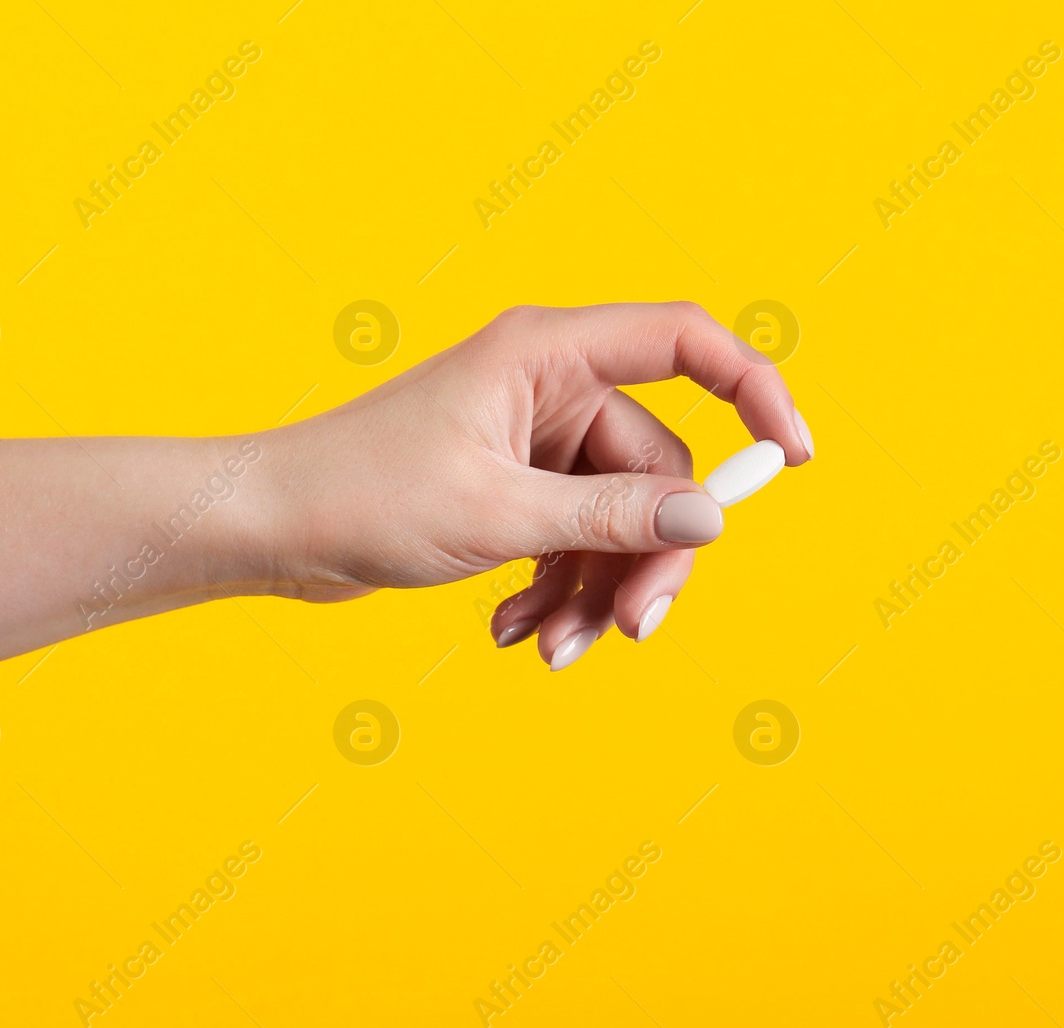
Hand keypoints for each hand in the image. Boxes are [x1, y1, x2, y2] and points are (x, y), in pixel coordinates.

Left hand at [251, 302, 812, 668]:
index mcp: (548, 354)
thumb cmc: (360, 493)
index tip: (793, 460)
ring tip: (548, 647)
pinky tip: (516, 631)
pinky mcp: (514, 490)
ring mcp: (533, 443)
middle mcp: (550, 389)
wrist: (270, 528)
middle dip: (646, 557)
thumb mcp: (497, 512)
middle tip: (631, 631)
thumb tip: (711, 517)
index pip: (686, 343)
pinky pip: (575, 541)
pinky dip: (559, 590)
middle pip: (658, 469)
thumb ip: (609, 516)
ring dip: (595, 590)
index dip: (754, 391)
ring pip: (617, 520)